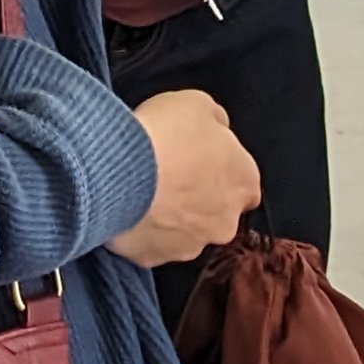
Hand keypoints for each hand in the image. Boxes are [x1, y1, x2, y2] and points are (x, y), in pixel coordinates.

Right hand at [107, 90, 262, 268]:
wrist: (119, 170)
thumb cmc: (165, 134)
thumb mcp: (199, 105)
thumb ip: (216, 122)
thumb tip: (217, 129)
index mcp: (244, 182)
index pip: (244, 183)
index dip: (222, 171)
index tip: (200, 161)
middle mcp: (225, 221)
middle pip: (218, 213)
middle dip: (198, 199)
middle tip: (170, 177)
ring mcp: (189, 245)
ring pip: (185, 233)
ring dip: (171, 217)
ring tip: (145, 193)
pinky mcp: (154, 259)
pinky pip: (152, 245)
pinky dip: (143, 231)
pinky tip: (128, 209)